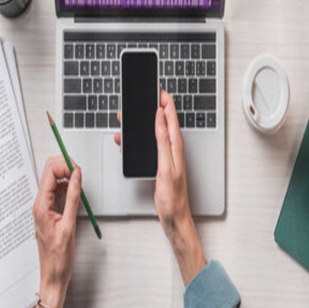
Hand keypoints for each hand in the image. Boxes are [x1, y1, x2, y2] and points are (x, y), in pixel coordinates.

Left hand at [32, 156, 81, 307]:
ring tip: (80, 184)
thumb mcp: (70, 225)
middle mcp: (40, 204)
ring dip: (67, 177)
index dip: (65, 166)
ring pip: (54, 181)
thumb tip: (76, 178)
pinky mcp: (50, 211)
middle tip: (80, 173)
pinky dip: (68, 188)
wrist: (53, 274)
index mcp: (41, 206)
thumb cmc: (58, 257)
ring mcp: (44, 207)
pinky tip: (76, 195)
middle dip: (65, 167)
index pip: (50, 172)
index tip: (78, 170)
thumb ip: (73, 198)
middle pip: (50, 172)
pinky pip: (58, 192)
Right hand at [114, 90, 205, 284]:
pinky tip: (132, 139)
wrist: (174, 217)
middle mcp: (173, 150)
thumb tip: (160, 118)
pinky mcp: (160, 164)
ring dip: (145, 123)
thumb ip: (163, 140)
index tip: (159, 90)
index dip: (165, 102)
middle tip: (145, 97)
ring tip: (132, 115)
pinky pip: (151, 145)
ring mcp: (167, 157)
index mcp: (176, 147)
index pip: (171, 118)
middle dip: (154, 108)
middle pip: (163, 122)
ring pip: (155, 133)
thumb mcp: (166, 166)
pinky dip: (141, 139)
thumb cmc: (173, 197)